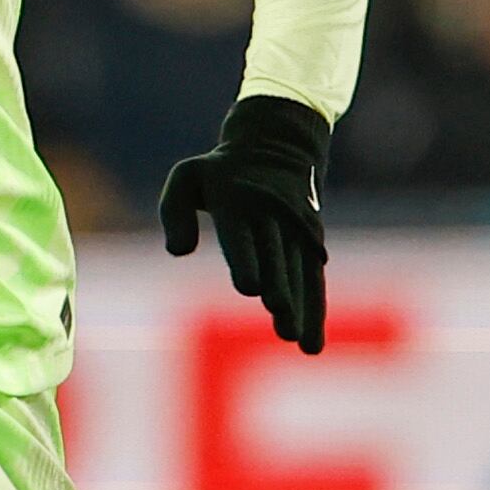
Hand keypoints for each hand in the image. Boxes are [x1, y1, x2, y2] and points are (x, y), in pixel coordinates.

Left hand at [161, 94, 331, 353]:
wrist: (278, 144)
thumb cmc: (220, 172)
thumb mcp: (188, 176)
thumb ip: (174, 212)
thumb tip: (177, 252)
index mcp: (237, 202)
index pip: (240, 235)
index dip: (246, 259)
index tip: (251, 287)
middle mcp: (271, 217)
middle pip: (275, 257)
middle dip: (279, 285)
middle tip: (279, 312)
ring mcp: (295, 231)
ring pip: (298, 273)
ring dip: (299, 306)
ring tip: (297, 340)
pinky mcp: (310, 244)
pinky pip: (314, 280)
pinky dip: (315, 312)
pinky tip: (311, 344)